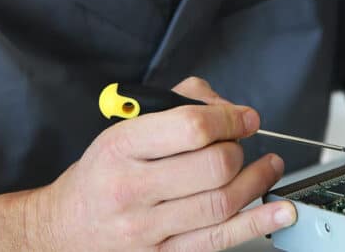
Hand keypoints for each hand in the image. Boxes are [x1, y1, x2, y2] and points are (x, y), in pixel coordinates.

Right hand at [28, 76, 296, 250]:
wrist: (64, 229)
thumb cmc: (102, 174)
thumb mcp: (124, 127)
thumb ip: (178, 104)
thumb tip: (229, 108)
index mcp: (121, 148)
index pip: (190, 127)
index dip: (230, 119)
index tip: (246, 118)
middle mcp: (131, 190)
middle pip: (212, 167)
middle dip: (241, 150)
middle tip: (247, 144)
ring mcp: (147, 230)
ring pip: (221, 204)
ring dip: (258, 181)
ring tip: (270, 166)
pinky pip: (219, 240)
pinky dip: (257, 223)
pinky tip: (280, 211)